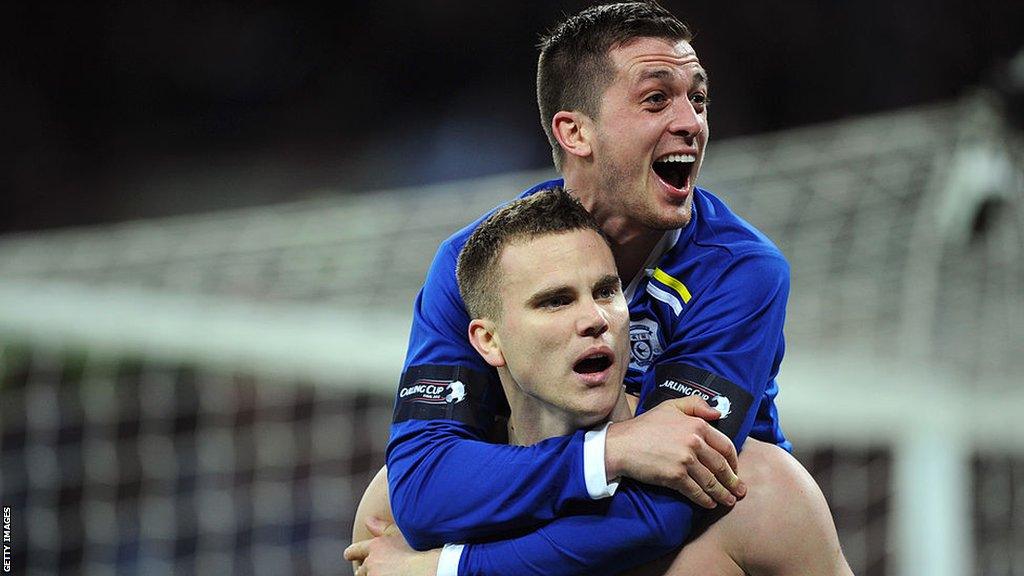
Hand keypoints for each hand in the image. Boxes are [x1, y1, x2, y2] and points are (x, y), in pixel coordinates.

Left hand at [344, 517, 441, 575]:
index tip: (348, 554)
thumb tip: (368, 519)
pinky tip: (397, 574)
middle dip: (365, 570)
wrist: (432, 567)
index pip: (356, 550)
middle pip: (361, 570)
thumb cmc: (422, 549)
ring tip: (386, 573)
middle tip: (375, 570)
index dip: (352, 553)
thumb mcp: (403, 534)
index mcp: (376, 547)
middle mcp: (372, 563)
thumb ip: (383, 528)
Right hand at [605, 396, 744, 507]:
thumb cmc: (644, 425)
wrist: (621, 444)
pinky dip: (705, 500)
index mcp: (697, 425)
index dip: (733, 461)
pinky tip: (709, 504)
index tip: (735, 469)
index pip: (725, 445)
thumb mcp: (670, 406)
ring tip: (728, 501)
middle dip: (732, 481)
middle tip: (739, 490)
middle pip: (721, 466)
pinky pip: (695, 491)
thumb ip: (696, 405)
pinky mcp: (675, 477)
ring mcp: (685, 460)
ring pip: (711, 481)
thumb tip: (718, 413)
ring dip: (722, 494)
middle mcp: (694, 442)